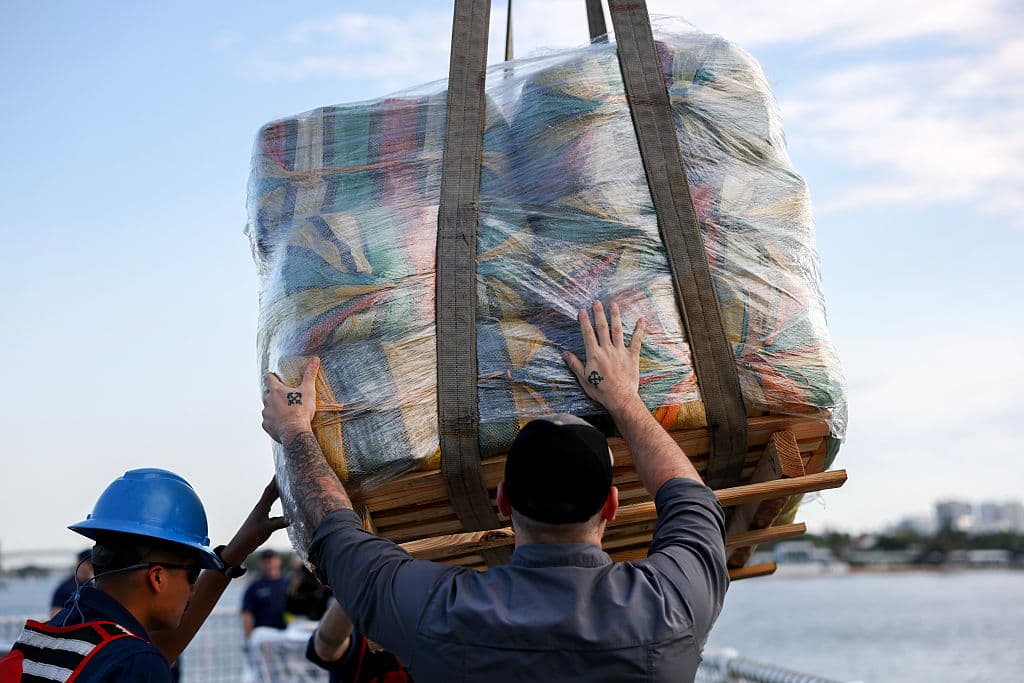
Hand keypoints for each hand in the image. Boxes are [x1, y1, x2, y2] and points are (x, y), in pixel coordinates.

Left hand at [219, 479, 289, 566]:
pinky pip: (272, 506)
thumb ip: (279, 523)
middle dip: (278, 483)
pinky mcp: (262, 518)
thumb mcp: (267, 529)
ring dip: (278, 492)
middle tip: (287, 475)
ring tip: (286, 486)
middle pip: (271, 492)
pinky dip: (277, 502)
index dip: (275, 480)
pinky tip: (282, 504)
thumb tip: (292, 519)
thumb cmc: (252, 535)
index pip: (270, 490)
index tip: (281, 471)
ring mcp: (261, 512)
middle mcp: (261, 507)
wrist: (241, 544)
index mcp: (262, 506)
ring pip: (271, 499)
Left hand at [262, 357, 318, 443]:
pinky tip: (282, 423)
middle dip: (273, 394)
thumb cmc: (301, 410)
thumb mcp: (308, 390)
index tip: (274, 376)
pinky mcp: (266, 425)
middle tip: (285, 397)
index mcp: (275, 390)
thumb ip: (310, 374)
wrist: (295, 432)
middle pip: (267, 393)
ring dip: (273, 408)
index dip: (271, 376)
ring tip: (285, 412)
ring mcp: (265, 413)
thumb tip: (315, 359)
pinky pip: (268, 421)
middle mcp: (267, 400)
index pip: (268, 377)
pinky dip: (273, 421)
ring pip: (267, 408)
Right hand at [563, 300, 646, 414]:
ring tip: (613, 305)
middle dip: (598, 314)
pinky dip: (639, 329)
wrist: (619, 398)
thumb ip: (575, 364)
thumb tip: (565, 353)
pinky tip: (642, 319)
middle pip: (602, 328)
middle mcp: (607, 349)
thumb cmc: (600, 391)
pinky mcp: (632, 356)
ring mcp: (620, 351)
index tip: (582, 310)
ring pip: (617, 330)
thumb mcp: (583, 379)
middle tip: (596, 302)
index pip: (587, 333)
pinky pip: (636, 340)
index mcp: (594, 354)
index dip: (584, 321)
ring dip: (615, 316)